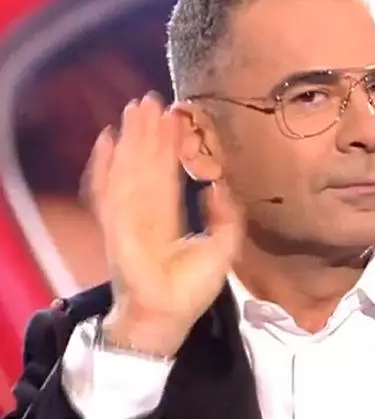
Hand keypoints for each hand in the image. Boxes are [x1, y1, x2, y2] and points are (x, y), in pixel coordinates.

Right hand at [86, 92, 243, 357]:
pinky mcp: (117, 226)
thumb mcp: (222, 248)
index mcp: (168, 219)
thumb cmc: (190, 291)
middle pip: (147, 165)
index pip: (169, 176)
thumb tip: (219, 184)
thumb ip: (225, 217)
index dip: (171, 148)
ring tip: (135, 109)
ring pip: (130, 169)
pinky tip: (106, 141)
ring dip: (131, 139)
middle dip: (148, 133)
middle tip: (151, 100)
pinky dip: (105, 166)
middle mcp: (146, 214)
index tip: (175, 118)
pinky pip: (109, 191)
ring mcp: (128, 219)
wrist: (166, 317)